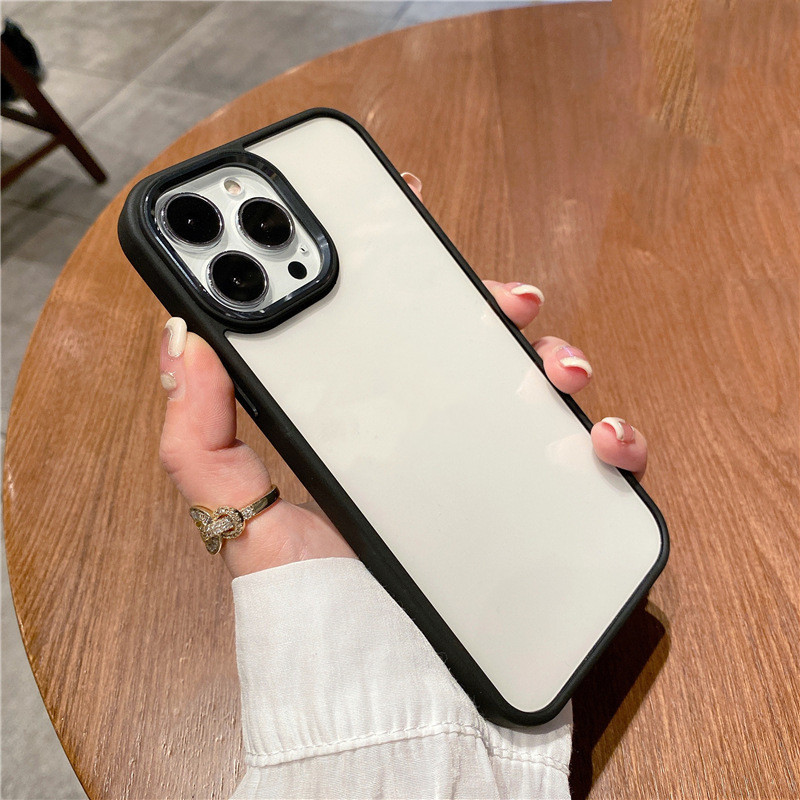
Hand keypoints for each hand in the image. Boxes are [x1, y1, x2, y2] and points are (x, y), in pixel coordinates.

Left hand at [159, 172, 647, 577]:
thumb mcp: (239, 513)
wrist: (383, 680)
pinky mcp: (538, 510)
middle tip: (503, 296)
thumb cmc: (313, 596)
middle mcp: (431, 432)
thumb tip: (183, 339)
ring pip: (536, 384)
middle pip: (468, 340)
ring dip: (556, 358)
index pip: (381, 322)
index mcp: (367, 418)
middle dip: (488, 301)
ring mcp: (489, 467)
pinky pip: (589, 461)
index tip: (403, 204)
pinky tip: (598, 439)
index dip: (393, 260)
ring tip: (554, 367)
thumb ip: (199, 435)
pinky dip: (610, 438)